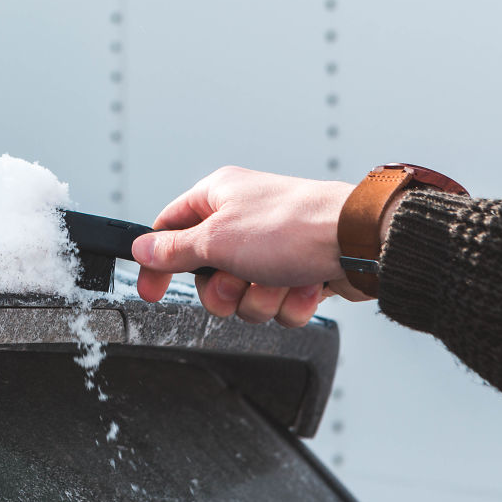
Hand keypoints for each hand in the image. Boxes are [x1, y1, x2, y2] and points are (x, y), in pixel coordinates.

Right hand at [131, 166, 369, 326]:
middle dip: (224, 290)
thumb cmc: (293, 227)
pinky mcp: (296, 270)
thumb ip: (174, 250)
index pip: (169, 231)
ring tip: (280, 280)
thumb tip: (141, 249)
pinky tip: (304, 285)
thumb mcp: (217, 239)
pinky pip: (274, 303)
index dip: (157, 264)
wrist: (360, 242)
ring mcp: (271, 247)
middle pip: (206, 274)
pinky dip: (288, 302)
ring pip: (242, 295)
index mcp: (217, 197)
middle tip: (238, 280)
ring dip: (259, 297)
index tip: (151, 291)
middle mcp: (242, 219)